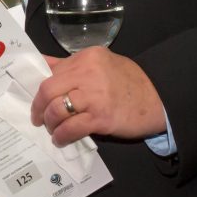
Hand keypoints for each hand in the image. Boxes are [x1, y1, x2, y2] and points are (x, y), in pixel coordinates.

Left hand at [31, 47, 165, 145]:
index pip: (52, 71)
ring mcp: (94, 96)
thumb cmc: (129, 82)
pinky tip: (61, 139)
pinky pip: (71, 128)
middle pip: (48, 89)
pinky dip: (62, 136)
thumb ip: (73, 65)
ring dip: (50, 123)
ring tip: (52, 129)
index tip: (38, 100)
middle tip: (38, 118)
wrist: (159, 98)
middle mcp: (88, 72)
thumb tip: (42, 64)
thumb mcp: (101, 63)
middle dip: (38, 107)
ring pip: (56, 109)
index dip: (40, 88)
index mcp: (87, 57)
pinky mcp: (101, 118)